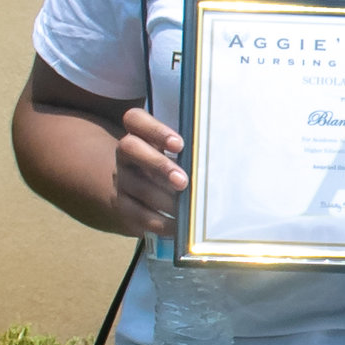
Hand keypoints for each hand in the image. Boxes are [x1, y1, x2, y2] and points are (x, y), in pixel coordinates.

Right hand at [110, 108, 185, 238]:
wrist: (131, 191)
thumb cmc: (166, 165)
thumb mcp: (172, 153)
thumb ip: (190, 150)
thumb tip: (223, 156)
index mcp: (139, 134)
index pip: (135, 119)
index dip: (155, 130)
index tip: (179, 144)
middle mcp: (126, 154)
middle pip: (130, 148)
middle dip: (159, 164)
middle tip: (183, 181)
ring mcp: (121, 180)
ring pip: (137, 186)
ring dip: (164, 198)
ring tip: (187, 207)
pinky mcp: (121, 206)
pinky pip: (138, 214)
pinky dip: (161, 222)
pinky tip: (179, 225)